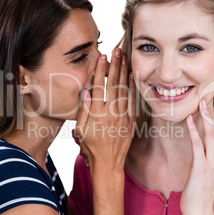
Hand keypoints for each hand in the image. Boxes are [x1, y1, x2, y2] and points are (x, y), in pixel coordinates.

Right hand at [74, 48, 135, 172]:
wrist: (108, 163)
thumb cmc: (91, 147)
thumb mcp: (81, 130)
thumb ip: (84, 110)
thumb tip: (86, 91)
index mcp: (96, 114)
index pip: (98, 87)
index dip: (100, 71)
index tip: (103, 58)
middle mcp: (110, 113)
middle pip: (112, 84)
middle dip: (114, 66)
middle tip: (116, 51)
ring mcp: (122, 116)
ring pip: (123, 90)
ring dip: (123, 72)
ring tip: (124, 58)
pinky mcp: (130, 121)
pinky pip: (132, 101)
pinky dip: (132, 87)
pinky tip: (132, 76)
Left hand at [180, 92, 213, 214]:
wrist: (200, 210)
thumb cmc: (201, 189)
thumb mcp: (211, 170)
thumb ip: (211, 156)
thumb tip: (206, 144)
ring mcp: (212, 163)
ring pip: (212, 135)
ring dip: (208, 117)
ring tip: (204, 102)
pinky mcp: (201, 168)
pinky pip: (198, 145)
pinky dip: (194, 131)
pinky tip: (190, 119)